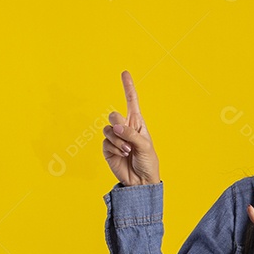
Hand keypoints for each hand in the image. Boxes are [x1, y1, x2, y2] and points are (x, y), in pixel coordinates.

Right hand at [102, 70, 160, 186]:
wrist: (140, 181)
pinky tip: (122, 155)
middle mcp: (125, 128)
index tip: (124, 72)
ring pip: (108, 129)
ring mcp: (115, 138)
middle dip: (119, 125)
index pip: (131, 102)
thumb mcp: (145, 146)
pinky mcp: (107, 148)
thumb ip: (131, 134)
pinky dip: (114, 148)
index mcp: (137, 123)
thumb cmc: (148, 162)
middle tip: (127, 139)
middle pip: (113, 115)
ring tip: (128, 151)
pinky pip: (105, 141)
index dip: (128, 87)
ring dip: (118, 141)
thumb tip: (115, 126)